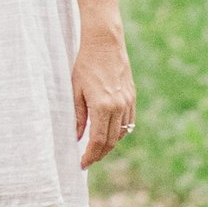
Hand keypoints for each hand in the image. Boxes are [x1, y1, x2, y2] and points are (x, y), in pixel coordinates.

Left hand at [74, 24, 136, 168]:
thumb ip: (77, 116)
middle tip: (88, 160)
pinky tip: (109, 132)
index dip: (90, 156)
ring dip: (110, 144)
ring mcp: (128, 102)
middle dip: (99, 154)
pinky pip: (129, 121)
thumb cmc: (85, 64)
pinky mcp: (132, 96)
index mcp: (103, 106)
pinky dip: (119, 131)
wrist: (104, 42)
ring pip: (122, 133)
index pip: (97, 141)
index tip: (82, 164)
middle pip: (111, 141)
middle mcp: (119, 107)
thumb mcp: (75, 90)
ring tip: (96, 148)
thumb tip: (76, 138)